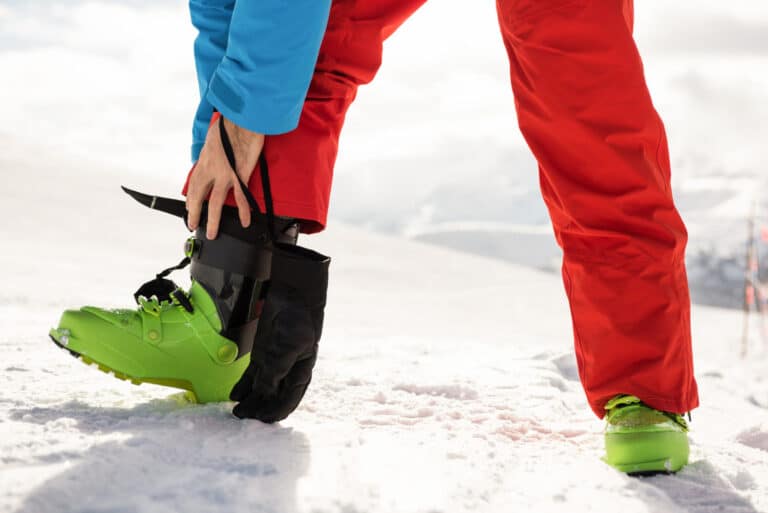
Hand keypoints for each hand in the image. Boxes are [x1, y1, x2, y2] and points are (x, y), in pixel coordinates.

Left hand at [186, 116, 264, 238]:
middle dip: (194, 212)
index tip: (190, 206)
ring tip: (213, 232)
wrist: (242, 119)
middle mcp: (211, 169)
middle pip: (199, 196)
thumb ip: (214, 149)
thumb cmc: (231, 123)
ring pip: (215, 202)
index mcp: (205, 160)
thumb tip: (215, 151)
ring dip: (213, 220)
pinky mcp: (240, 175)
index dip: (191, 197)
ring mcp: (225, 174)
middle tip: (193, 225)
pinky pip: (241, 197)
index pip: (194, 183)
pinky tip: (245, 220)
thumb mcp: (214, 136)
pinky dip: (244, 210)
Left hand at [230, 244, 329, 422]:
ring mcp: (274, 361)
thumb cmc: (295, 319)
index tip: (263, 421)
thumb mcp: (288, 346)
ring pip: (262, 388)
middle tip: (243, 417)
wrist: (290, 293)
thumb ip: (276, 369)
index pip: (289, 398)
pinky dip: (244, 387)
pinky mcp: (262, 352)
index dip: (277, 411)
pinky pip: (252, 375)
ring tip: (237, 411)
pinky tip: (235, 396)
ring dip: (251, 401)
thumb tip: (265, 392)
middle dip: (260, 409)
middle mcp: (287, 369)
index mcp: (300, 370)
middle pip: (274, 396)